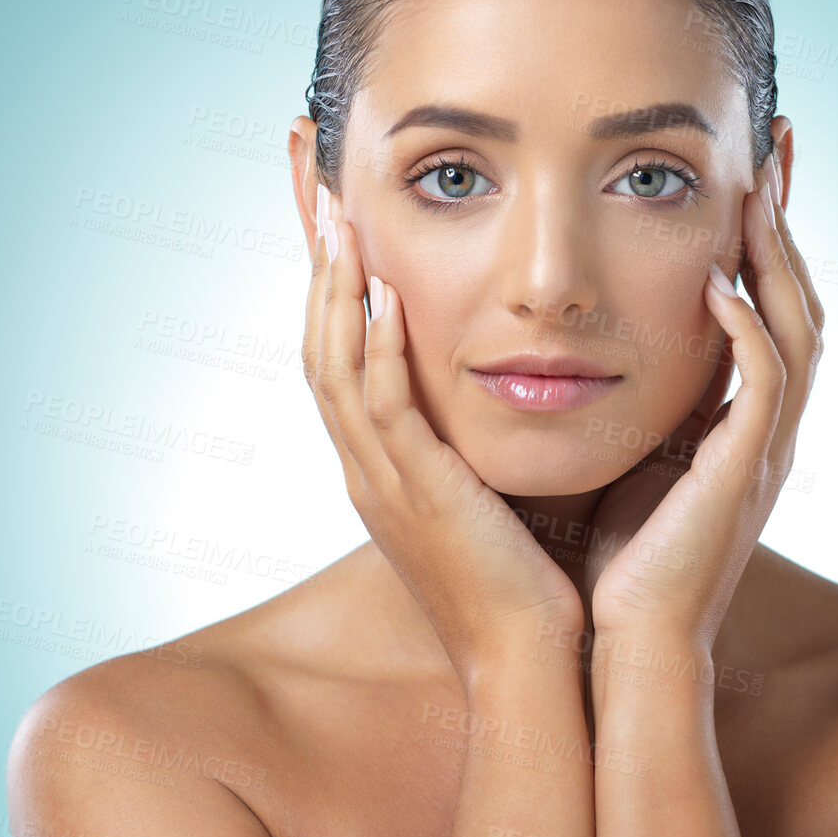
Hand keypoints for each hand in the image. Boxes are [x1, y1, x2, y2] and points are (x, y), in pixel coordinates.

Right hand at [302, 184, 582, 679]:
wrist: (529, 659)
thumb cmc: (524, 577)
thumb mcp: (489, 487)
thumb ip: (479, 431)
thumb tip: (511, 375)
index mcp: (380, 460)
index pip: (338, 348)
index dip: (330, 276)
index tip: (332, 204)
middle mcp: (365, 465)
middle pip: (315, 340)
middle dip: (313, 257)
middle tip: (308, 178)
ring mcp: (381, 482)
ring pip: (335, 367)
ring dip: (334, 287)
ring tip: (336, 214)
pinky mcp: (416, 497)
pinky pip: (383, 411)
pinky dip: (379, 351)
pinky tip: (387, 296)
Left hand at [587, 155, 824, 647]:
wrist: (623, 643)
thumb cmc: (614, 559)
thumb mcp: (628, 456)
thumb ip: (635, 400)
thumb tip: (586, 340)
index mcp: (738, 420)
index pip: (764, 305)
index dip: (762, 237)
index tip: (746, 168)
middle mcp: (766, 427)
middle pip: (799, 299)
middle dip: (787, 223)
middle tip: (775, 146)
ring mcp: (764, 449)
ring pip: (799, 328)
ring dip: (778, 256)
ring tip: (755, 190)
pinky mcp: (745, 472)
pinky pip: (766, 384)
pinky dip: (750, 327)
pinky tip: (718, 279)